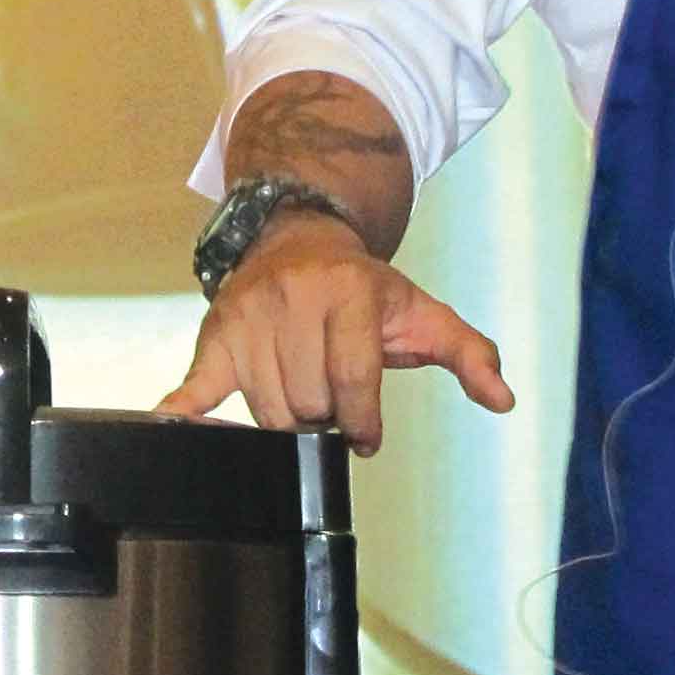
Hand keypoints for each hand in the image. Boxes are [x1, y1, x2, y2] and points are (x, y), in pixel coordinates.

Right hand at [156, 212, 512, 453]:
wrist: (299, 237)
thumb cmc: (365, 288)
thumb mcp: (424, 313)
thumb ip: (469, 354)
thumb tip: (503, 399)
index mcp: (348, 293)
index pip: (352, 380)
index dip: (362, 420)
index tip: (366, 436)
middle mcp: (293, 299)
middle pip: (308, 400)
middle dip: (325, 416)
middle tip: (332, 407)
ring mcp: (248, 316)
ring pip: (266, 406)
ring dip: (287, 417)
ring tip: (303, 400)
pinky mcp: (214, 333)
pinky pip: (196, 381)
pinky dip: (183, 409)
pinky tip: (171, 426)